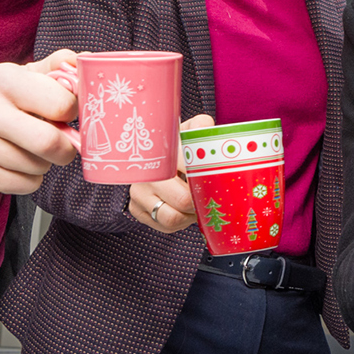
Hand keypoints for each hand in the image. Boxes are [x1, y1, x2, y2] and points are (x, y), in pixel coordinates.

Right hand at [0, 50, 81, 199]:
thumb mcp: (21, 77)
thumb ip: (56, 67)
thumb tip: (88, 58)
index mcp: (3, 79)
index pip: (62, 102)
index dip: (72, 113)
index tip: (66, 116)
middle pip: (49, 141)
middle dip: (65, 149)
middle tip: (62, 146)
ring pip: (38, 166)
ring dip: (43, 164)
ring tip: (27, 151)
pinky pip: (24, 185)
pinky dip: (29, 180)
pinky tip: (14, 166)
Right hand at [127, 115, 213, 232]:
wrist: (152, 158)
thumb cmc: (178, 146)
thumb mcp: (188, 132)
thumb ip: (201, 127)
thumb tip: (207, 129)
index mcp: (162, 150)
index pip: (189, 168)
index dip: (207, 177)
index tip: (217, 179)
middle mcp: (147, 172)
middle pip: (183, 199)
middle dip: (200, 201)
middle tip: (209, 197)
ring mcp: (138, 192)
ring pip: (172, 218)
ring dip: (190, 215)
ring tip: (196, 205)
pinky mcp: (136, 209)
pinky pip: (164, 226)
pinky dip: (179, 222)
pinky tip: (183, 210)